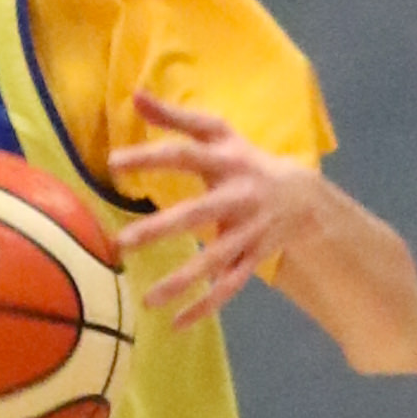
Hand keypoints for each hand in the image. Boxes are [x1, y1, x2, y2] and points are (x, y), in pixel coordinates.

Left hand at [105, 88, 338, 326]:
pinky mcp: (253, 258)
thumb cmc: (245, 160)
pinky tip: (176, 324)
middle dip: (162, 229)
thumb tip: (135, 93)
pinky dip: (206, 307)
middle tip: (123, 243)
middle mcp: (239, 197)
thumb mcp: (218, 133)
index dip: (151, 156)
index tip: (113, 163)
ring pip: (215, 260)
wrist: (303, 197)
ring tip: (147, 301)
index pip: (185, 155)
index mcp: (227, 162)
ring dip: (183, 281)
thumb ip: (176, 117)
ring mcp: (248, 232)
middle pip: (199, 214)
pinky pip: (230, 287)